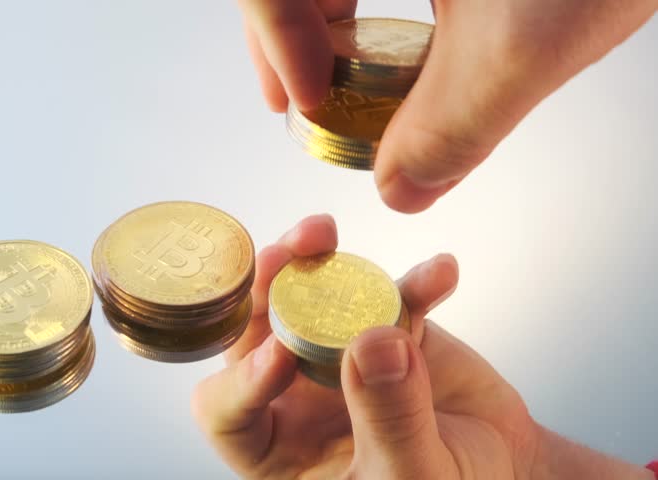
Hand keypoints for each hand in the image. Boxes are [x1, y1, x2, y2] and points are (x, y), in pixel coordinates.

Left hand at [191, 214, 652, 478]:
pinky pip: (393, 297)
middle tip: (280, 258)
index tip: (281, 355)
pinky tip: (439, 274)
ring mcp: (338, 355)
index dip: (243, 378)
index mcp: (278, 445)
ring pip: (312, 301)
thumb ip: (389, 419)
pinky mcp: (386, 328)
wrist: (501, 467)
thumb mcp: (410, 476)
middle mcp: (295, 393)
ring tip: (321, 234)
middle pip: (259, 335)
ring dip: (316, 264)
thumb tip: (372, 343)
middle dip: (263, 292)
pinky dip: (416, 283)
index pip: (229, 410)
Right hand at [237, 0, 656, 212]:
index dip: (273, 38)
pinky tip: (386, 52)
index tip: (305, 103)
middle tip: (302, 106)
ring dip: (325, 31)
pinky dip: (366, 13)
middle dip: (287, 43)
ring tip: (333, 88)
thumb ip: (453, 127)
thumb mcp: (526, 42)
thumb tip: (400, 187)